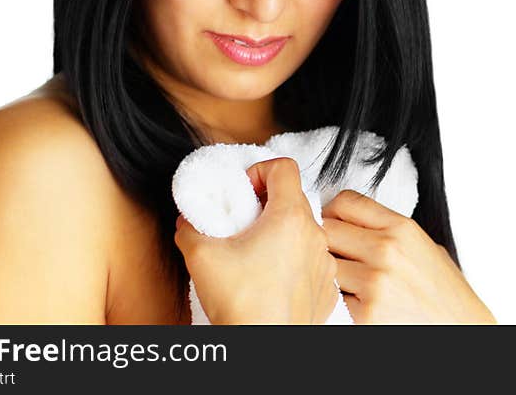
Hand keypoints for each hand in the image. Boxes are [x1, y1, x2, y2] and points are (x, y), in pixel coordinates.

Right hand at [174, 157, 339, 324]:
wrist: (264, 348)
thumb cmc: (242, 304)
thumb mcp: (200, 255)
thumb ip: (190, 226)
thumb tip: (189, 218)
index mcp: (289, 218)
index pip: (284, 167)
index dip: (259, 170)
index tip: (244, 191)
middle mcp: (314, 235)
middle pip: (294, 197)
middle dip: (267, 202)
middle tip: (244, 222)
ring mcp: (324, 262)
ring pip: (304, 230)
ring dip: (281, 233)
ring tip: (255, 253)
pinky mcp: (326, 286)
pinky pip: (311, 260)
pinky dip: (293, 260)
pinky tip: (271, 278)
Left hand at [321, 190, 496, 324]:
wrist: (460, 326)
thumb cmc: (443, 290)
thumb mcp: (422, 244)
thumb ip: (385, 229)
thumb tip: (348, 220)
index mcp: (401, 228)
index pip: (346, 202)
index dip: (334, 211)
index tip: (335, 220)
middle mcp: (387, 250)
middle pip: (328, 229)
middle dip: (330, 240)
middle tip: (341, 253)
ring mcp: (375, 282)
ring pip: (327, 265)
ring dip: (335, 272)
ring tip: (355, 280)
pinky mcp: (366, 313)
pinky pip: (335, 297)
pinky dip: (343, 300)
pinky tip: (362, 301)